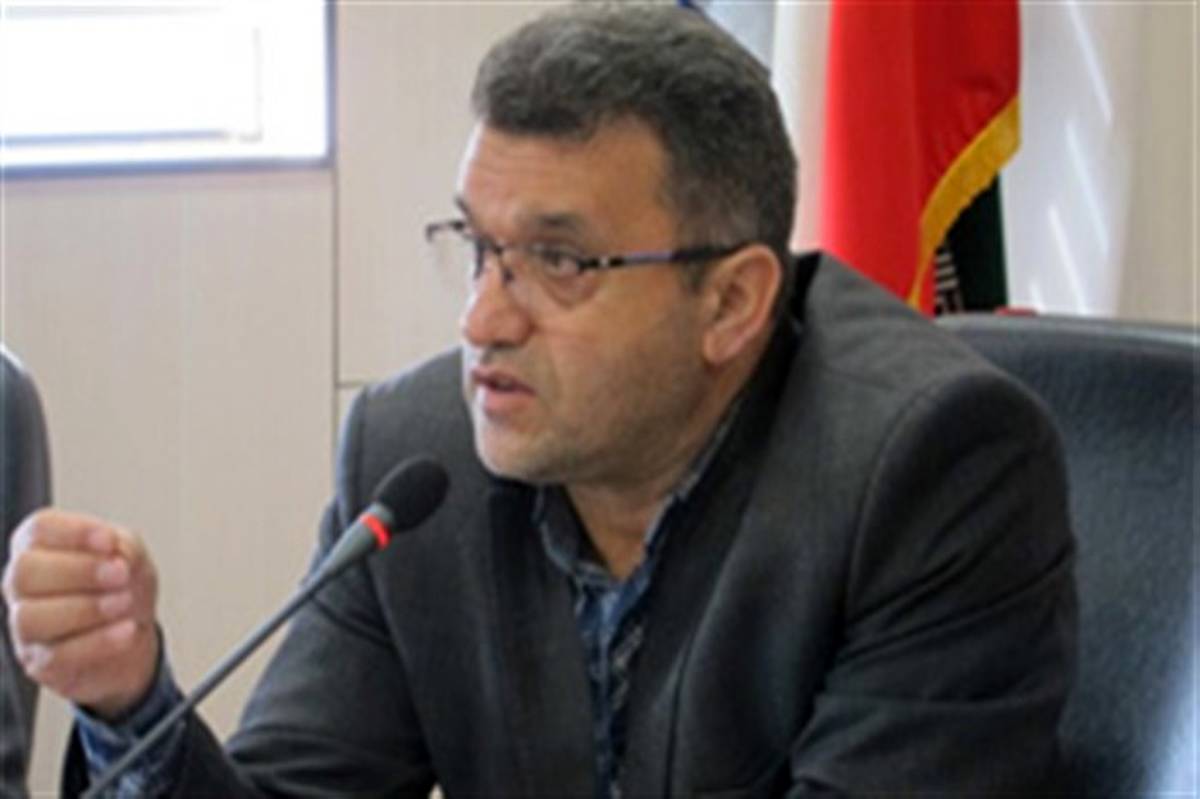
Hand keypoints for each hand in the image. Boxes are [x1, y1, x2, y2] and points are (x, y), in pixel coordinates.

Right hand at [2, 509, 159, 719]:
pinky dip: (99, 641)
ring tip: (124, 602)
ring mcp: (25, 626)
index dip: (73, 532)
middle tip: (120, 575)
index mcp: (41, 546)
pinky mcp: (40, 662)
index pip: (38, 528)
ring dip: (86, 608)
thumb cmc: (123, 586)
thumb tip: (114, 554)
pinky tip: (127, 630)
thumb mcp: (132, 556)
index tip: (109, 541)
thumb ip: (123, 548)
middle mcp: (23, 584)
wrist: (133, 633)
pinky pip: (57, 655)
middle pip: (25, 571)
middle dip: (79, 571)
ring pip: (31, 617)